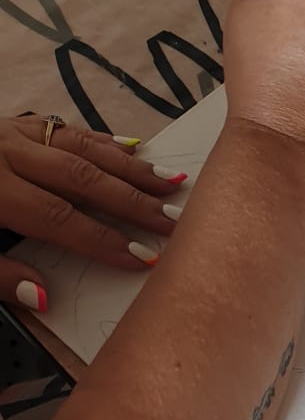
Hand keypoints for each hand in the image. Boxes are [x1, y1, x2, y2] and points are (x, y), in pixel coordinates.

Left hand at [0, 118, 182, 303]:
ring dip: (129, 167)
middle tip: (173, 219)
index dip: (103, 240)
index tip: (142, 258)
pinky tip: (129, 148)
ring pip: (82, 148)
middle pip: (82, 179)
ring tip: (168, 181)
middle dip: (132, 201)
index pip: (59, 218)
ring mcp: (12, 134)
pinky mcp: (12, 124)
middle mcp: (8, 154)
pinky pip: (65, 128)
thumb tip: (42, 296)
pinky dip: (100, 140)